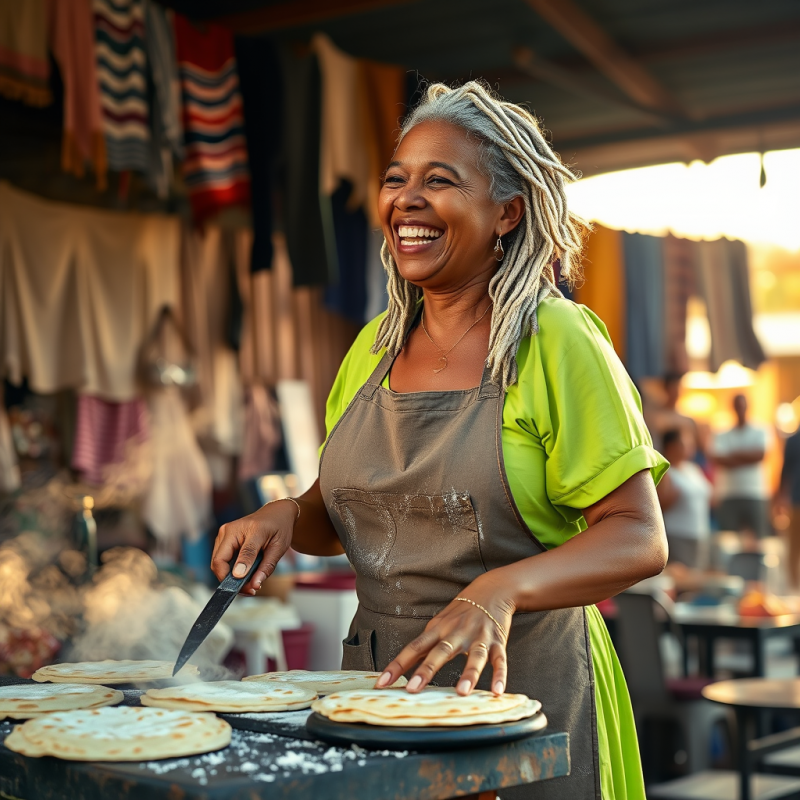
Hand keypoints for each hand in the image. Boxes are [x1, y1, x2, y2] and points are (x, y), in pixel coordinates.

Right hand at [210, 500, 297, 593]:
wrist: (276, 514)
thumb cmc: (279, 528)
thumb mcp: (278, 547)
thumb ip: (266, 566)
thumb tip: (254, 584)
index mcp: (246, 529)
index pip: (233, 558)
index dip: (236, 578)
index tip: (250, 589)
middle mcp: (229, 530)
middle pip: (218, 562)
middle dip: (231, 581)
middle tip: (250, 590)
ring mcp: (224, 534)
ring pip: (218, 563)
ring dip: (230, 577)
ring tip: (250, 582)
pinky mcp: (223, 539)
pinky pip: (222, 560)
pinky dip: (231, 570)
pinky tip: (245, 573)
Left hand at [376, 575, 513, 695]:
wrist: (492, 589)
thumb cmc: (461, 611)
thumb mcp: (440, 623)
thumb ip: (426, 646)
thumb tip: (404, 668)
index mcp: (438, 629)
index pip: (414, 648)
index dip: (397, 665)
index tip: (381, 683)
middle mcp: (456, 632)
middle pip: (440, 651)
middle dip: (426, 670)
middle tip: (412, 689)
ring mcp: (478, 636)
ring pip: (474, 656)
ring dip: (469, 673)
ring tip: (462, 692)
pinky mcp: (497, 641)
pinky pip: (499, 659)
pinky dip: (500, 675)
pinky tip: (498, 691)